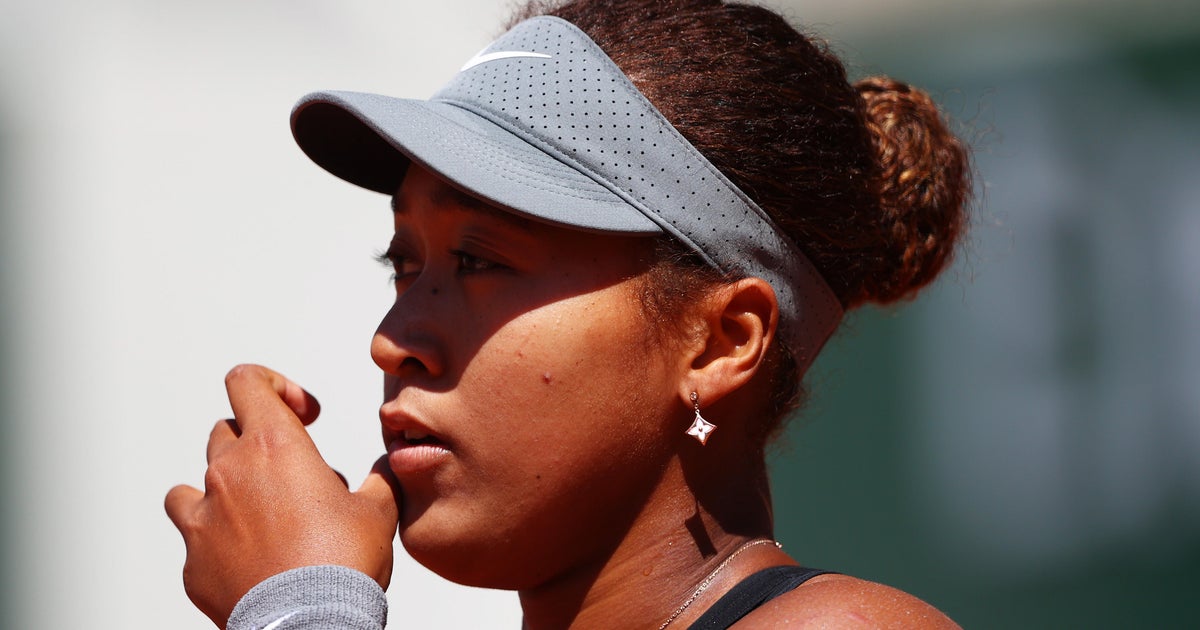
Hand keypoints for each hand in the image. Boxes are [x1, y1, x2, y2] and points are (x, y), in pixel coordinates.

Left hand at [165, 364, 400, 626]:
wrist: (307, 625)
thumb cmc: (343, 564)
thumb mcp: (379, 510)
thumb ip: (378, 479)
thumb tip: (386, 469)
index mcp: (276, 446)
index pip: (247, 382)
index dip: (275, 386)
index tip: (302, 414)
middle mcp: (230, 472)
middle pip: (227, 431)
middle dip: (258, 444)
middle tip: (293, 476)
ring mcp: (204, 516)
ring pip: (197, 482)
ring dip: (225, 488)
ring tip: (256, 513)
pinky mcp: (193, 558)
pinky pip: (194, 533)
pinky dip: (215, 537)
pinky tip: (246, 555)